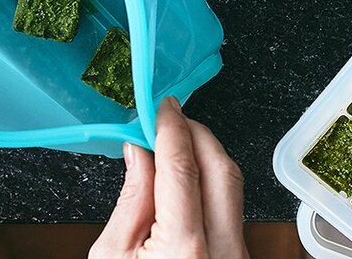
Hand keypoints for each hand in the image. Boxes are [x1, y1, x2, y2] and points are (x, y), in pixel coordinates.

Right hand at [90, 98, 248, 258]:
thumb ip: (131, 199)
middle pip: (221, 170)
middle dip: (196, 133)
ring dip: (204, 156)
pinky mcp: (239, 258)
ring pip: (232, 187)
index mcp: (183, 250)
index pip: (182, 167)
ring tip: (172, 148)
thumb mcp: (113, 254)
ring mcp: (236, 257)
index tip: (163, 107)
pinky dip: (208, 183)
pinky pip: (231, 208)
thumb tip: (139, 149)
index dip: (172, 128)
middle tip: (169, 119)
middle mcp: (221, 252)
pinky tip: (184, 179)